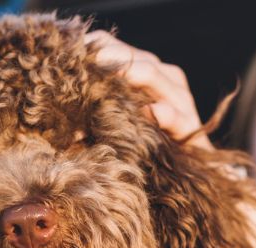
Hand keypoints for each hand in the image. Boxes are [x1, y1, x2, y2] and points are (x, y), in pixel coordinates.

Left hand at [84, 30, 255, 247]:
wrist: (185, 192)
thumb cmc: (138, 159)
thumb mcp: (113, 133)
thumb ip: (95, 117)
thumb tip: (64, 110)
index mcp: (145, 84)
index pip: (126, 55)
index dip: (106, 48)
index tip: (81, 47)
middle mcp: (166, 89)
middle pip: (143, 62)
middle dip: (119, 56)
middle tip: (93, 55)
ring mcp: (181, 108)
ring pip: (163, 80)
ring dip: (140, 75)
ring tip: (118, 70)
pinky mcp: (192, 134)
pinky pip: (181, 119)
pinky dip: (167, 114)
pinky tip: (152, 111)